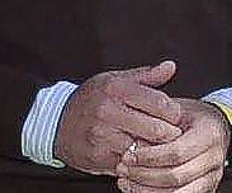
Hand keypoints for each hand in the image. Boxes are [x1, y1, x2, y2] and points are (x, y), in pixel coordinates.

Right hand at [54, 61, 183, 174]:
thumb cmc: (92, 98)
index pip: (160, 103)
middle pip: (156, 129)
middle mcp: (108, 112)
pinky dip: (139, 163)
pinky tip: (140, 156)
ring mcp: (102, 137)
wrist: (56, 121)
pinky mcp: (98, 158)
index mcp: (117, 89)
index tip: (175, 116)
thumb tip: (171, 67)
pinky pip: (129, 164)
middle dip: (169, 134)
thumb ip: (147, 75)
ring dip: (155, 151)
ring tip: (158, 146)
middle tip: (172, 134)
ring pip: (145, 149)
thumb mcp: (116, 79)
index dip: (174, 112)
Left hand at [114, 98, 229, 192]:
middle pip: (175, 177)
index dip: (149, 158)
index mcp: (209, 135)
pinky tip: (139, 189)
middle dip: (143, 176)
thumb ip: (160, 125)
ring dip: (146, 191)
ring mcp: (211, 177)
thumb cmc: (194, 117)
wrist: (217, 126)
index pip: (176, 153)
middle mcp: (213, 159)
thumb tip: (136, 144)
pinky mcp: (206, 189)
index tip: (129, 156)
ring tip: (127, 181)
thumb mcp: (178, 111)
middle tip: (123, 169)